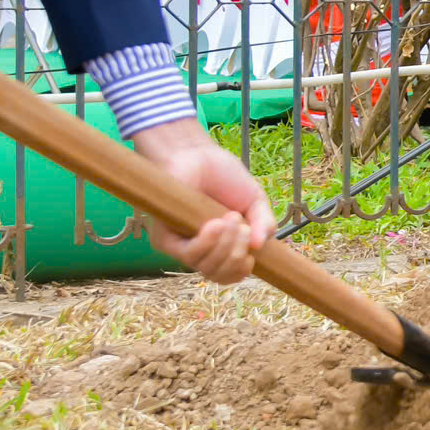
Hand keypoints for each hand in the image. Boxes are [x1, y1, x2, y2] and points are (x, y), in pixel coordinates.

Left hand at [130, 121, 275, 284]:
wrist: (197, 155)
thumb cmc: (224, 176)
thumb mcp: (255, 200)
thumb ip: (264, 223)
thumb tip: (260, 246)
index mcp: (224, 245)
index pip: (231, 274)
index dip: (242, 269)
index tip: (253, 251)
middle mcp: (203, 250)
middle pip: (220, 275)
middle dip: (238, 255)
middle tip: (243, 228)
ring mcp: (184, 246)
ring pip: (206, 267)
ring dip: (225, 246)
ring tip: (231, 218)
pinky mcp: (165, 240)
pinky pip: (189, 255)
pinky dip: (207, 242)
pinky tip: (215, 224)